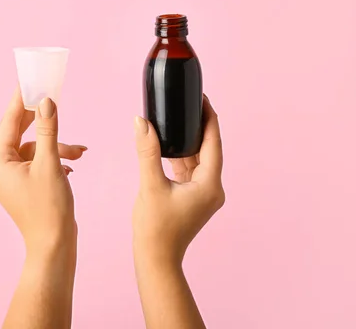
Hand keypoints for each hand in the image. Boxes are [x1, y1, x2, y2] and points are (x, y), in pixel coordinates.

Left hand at [0, 89, 85, 257]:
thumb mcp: (50, 163)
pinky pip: (39, 162)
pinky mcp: (25, 186)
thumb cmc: (49, 208)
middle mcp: (0, 170)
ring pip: (35, 149)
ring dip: (57, 147)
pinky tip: (71, 166)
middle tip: (54, 102)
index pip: (9, 123)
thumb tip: (46, 102)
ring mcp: (12, 179)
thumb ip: (48, 130)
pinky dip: (55, 159)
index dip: (21, 101)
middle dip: (44, 123)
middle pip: (21, 134)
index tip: (29, 82)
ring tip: (78, 153)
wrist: (55, 245)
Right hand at [133, 95, 224, 264]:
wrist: (156, 258)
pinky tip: (170, 145)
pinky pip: (191, 170)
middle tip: (189, 103)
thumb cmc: (155, 228)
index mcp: (210, 184)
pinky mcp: (194, 198)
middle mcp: (213, 188)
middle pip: (209, 148)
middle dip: (199, 125)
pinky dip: (181, 156)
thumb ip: (147, 151)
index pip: (213, 142)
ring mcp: (204, 194)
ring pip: (199, 159)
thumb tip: (141, 122)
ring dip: (189, 141)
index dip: (209, 117)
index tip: (202, 98)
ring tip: (179, 119)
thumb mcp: (150, 185)